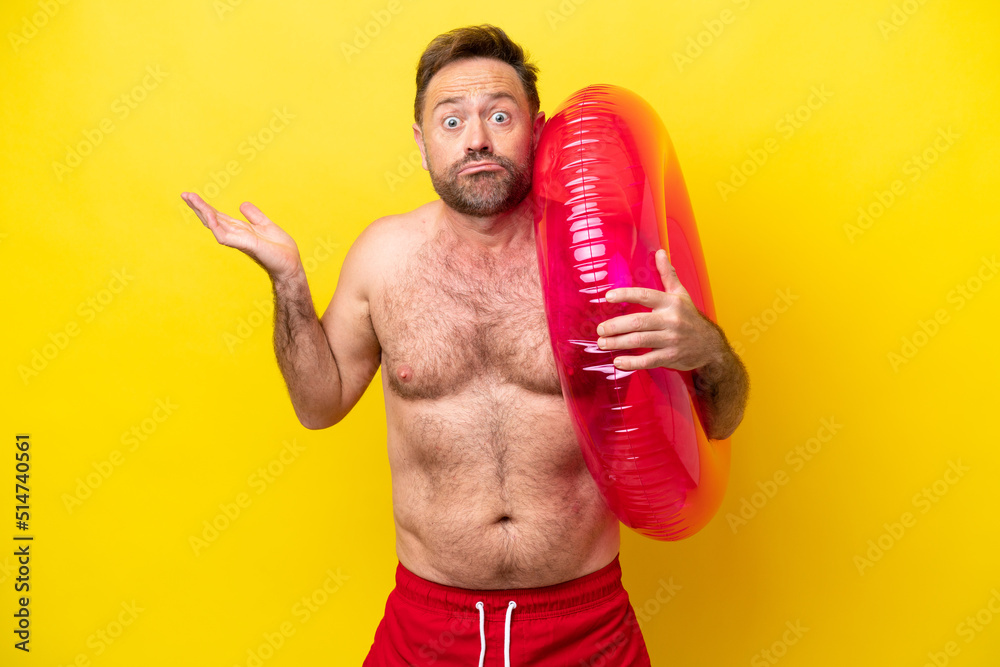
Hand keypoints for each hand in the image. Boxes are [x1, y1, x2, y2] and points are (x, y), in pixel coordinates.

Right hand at [181, 191, 302, 281]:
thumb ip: (254, 215)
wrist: (291, 264)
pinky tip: (209, 215)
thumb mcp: (267, 225)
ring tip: (191, 199)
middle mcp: (237, 234)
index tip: (191, 196)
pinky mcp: (246, 244)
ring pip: (215, 224)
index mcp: (240, 229)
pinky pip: (226, 235)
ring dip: (203, 212)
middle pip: (213, 218)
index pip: (219, 216)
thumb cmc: (281, 249)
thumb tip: (242, 204)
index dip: (205, 206)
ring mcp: (239, 239)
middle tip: (184, 194)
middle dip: (198, 207)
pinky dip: (216, 225)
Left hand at [595, 249, 724, 371]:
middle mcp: (671, 320)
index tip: (608, 296)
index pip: (645, 295)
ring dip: (618, 343)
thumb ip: (668, 274)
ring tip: (603, 343)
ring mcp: (671, 339)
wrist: (710, 346)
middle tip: (600, 329)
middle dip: (615, 326)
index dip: (625, 295)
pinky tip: (618, 361)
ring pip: (640, 341)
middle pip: (638, 321)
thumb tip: (659, 252)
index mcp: (670, 302)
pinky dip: (632, 362)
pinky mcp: (671, 356)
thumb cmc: (690, 318)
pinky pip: (648, 360)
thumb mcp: (681, 294)